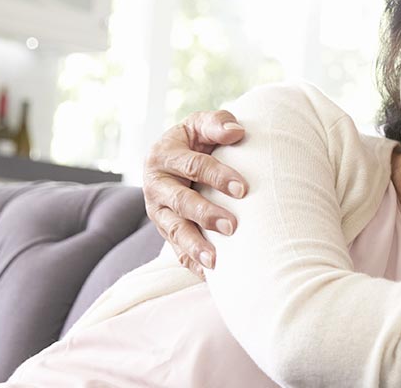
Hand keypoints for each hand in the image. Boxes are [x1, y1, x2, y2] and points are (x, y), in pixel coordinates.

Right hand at [143, 110, 248, 277]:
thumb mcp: (201, 125)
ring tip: (215, 261)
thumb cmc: (196, 140)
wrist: (176, 160)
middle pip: (180, 202)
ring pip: (174, 231)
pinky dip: (191, 263)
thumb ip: (217, 124)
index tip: (243, 189)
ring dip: (194, 246)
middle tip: (232, 225)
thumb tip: (237, 131)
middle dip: (205, 214)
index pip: (193, 166)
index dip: (218, 176)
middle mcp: (156, 185)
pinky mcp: (165, 231)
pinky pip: (176, 251)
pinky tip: (210, 276)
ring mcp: (158, 212)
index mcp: (164, 155)